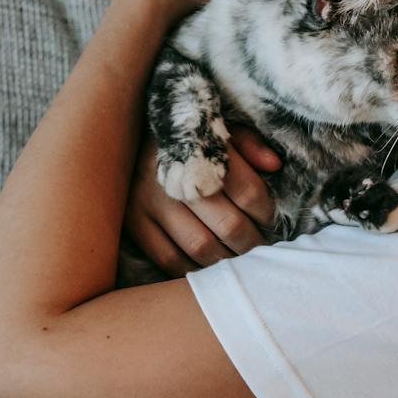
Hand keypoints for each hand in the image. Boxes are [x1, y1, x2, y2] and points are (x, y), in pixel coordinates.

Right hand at [124, 126, 281, 276]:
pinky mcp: (133, 222)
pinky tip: (209, 268)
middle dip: (252, 242)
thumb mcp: (218, 127)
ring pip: (200, 246)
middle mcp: (174, 178)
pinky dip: (194, 270)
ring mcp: (149, 202)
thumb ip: (249, 143)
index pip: (248, 191)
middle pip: (228, 224)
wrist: (123, 130)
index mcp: (200, 149)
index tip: (274, 222)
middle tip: (263, 248)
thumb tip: (274, 164)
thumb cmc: (186, 136)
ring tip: (242, 261)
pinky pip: (168, 259)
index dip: (267, 213)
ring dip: (228, 260)